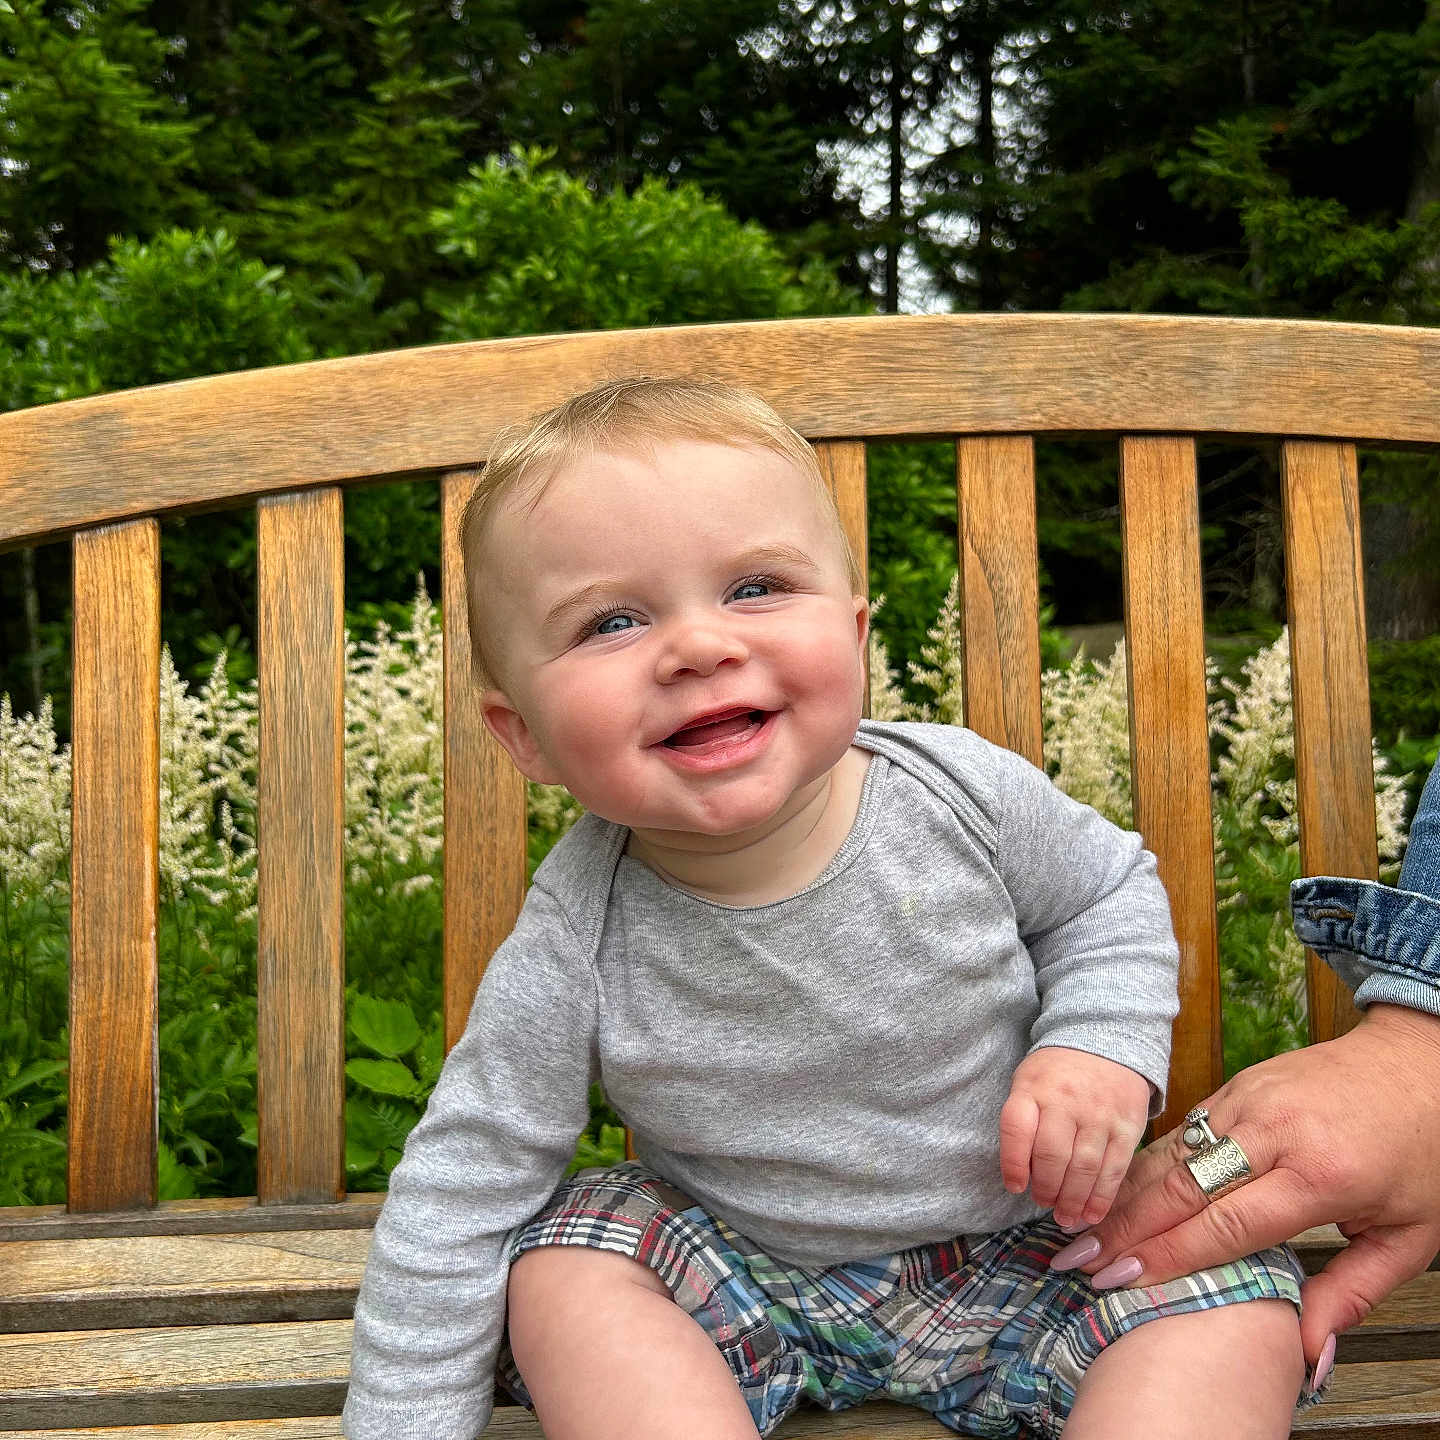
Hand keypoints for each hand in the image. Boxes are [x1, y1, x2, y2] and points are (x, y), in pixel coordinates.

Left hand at [999, 1046, 1150, 1229]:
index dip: (1013, 1164)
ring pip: (1083, 1168)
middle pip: (1051, 1156)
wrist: (1106, 1042)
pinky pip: (1114, 1169)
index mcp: (1033, 1088)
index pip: (1016, 1129)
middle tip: (1043, 1202)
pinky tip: (1092, 1214)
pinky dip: (1102, 1197)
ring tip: (1065, 1217)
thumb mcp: (1029, 1081)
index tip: (1015, 1187)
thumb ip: (1023, 1121)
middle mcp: (1065, 1101)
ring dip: (1072, 1200)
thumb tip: (1021, 1174)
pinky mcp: (1127, 1127)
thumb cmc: (1058, 1073)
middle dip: (1045, 1188)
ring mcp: (1099, 1114)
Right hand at [1055, 1004, 1439, 1367]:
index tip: (1125, 1281)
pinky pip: (1183, 1129)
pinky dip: (1146, 1163)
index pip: (1226, 1224)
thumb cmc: (1422, 1150)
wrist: (1420, 1064)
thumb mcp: (1411, 1236)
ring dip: (1121, 1193)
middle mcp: (1275, 1131)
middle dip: (1123, 1226)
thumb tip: (1310, 1353)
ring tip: (1082, 1228)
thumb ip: (1352, 1293)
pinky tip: (1119, 1190)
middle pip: (1181, 1184)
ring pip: (1170, 1152)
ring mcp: (1250, 1099)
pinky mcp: (1238, 1084)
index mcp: (1321, 1174)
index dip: (1168, 1256)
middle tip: (1079, 1259)